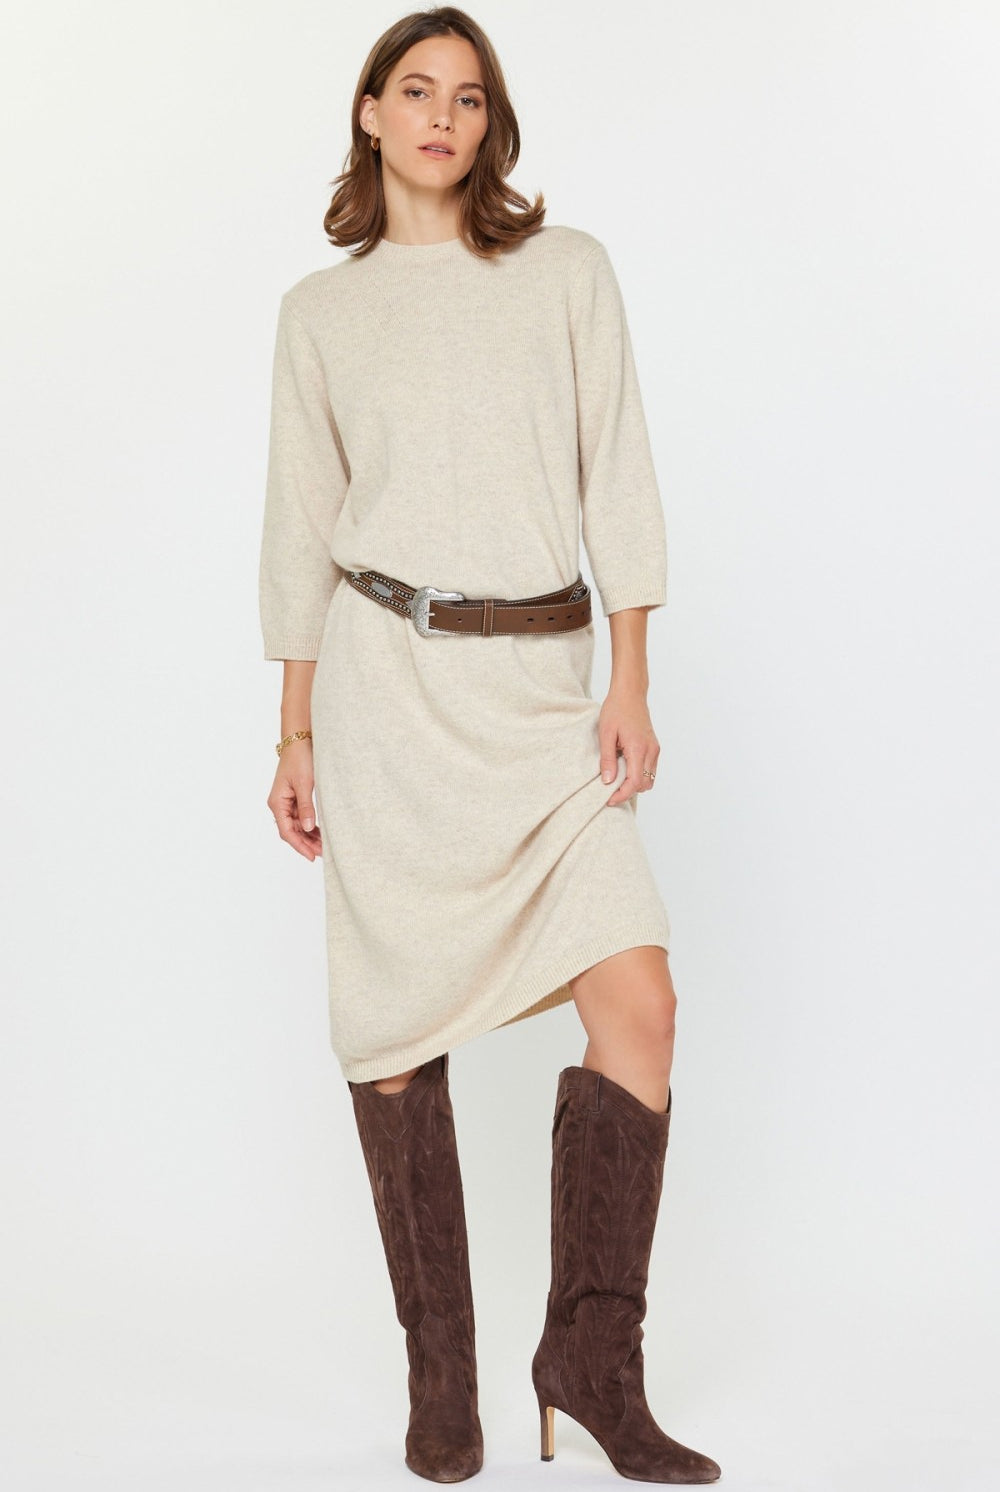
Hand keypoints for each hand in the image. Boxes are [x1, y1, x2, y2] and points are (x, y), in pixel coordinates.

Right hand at [267, 740, 322, 859]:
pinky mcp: (295, 798)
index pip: (286, 831)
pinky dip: (310, 826)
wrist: (300, 741)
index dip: (299, 845)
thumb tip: (307, 828)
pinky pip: (301, 818)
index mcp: (277, 803)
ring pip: (297, 826)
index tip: (312, 856)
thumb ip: (306, 807)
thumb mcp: (305, 784)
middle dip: (306, 844)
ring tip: (324, 846)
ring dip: (309, 836)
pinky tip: (321, 833)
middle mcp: (279, 804)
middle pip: (291, 831)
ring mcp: (286, 802)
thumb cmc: (300, 759)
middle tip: (323, 854)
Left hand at [598, 686, 659, 805]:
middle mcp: (651, 751)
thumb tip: (608, 781)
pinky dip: (639, 775)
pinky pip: (650, 770)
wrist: (630, 693)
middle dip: (628, 792)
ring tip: (616, 780)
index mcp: (638, 748)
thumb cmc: (616, 709)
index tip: (609, 800)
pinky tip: (624, 770)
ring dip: (634, 785)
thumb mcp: (606, 734)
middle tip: (610, 791)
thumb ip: (607, 759)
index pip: (635, 782)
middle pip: (644, 785)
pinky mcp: (654, 747)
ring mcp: (655, 749)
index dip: (622, 795)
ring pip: (649, 779)